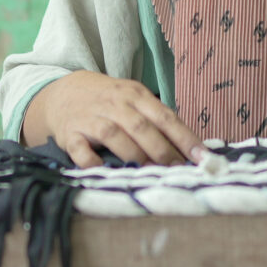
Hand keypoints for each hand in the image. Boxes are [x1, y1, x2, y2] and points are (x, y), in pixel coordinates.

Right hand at [22, 71, 204, 167]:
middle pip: (141, 127)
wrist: (63, 92)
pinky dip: (91, 162)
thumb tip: (190, 148)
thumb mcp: (134, 100)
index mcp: (136, 95)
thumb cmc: (108, 101)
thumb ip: (157, 121)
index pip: (165, 116)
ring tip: (151, 174)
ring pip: (114, 135)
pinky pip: (81, 150)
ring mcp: (91, 118)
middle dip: (162, 150)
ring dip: (134, 156)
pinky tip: (105, 173)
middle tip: (178, 171)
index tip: (203, 156)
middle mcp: (115, 105)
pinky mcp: (71, 134)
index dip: (185, 137)